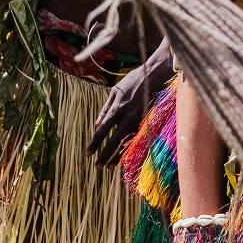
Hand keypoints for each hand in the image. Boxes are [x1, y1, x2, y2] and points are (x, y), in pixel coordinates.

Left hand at [89, 48, 172, 166]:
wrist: (154, 75)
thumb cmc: (132, 81)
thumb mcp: (114, 91)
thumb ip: (105, 108)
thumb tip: (97, 124)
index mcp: (116, 109)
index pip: (102, 131)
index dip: (94, 143)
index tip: (88, 153)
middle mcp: (126, 117)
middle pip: (113, 141)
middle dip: (104, 155)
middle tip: (97, 167)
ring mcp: (138, 120)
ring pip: (126, 143)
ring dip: (117, 156)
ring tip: (109, 166)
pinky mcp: (146, 121)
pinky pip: (135, 138)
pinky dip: (129, 148)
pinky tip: (124, 156)